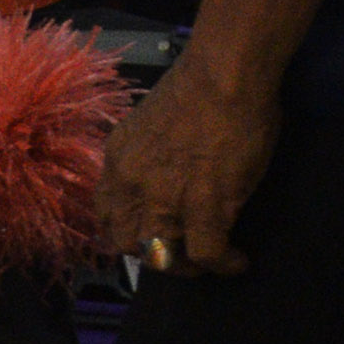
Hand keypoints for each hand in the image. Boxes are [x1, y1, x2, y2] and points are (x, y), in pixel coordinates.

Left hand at [91, 52, 276, 277]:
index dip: (126, 232)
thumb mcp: (148, 124)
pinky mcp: (205, 206)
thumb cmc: (197, 88)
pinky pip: (206, 255)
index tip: (148, 235)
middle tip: (182, 253)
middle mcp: (132, 182)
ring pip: (161, 258)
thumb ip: (146, 155)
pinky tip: (238, 260)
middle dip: (153, 256)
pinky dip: (224, 264)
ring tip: (212, 259)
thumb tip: (162, 176)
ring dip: (188, 266)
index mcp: (117, 158)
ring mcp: (166, 197)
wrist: (223, 76)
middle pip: (126, 243)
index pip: (105, 213)